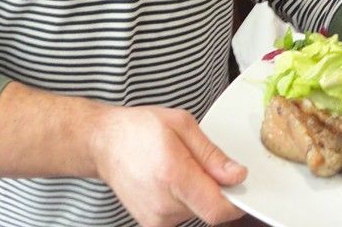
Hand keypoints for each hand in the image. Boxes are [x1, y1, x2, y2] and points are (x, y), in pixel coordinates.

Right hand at [89, 104, 247, 226]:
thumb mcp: (181, 124)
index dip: (236, 200)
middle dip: (213, 188)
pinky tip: (169, 180)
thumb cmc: (138, 128)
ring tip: (177, 168)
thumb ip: (211, 154)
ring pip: (197, 212)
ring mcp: (155, 218)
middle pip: (209, 209)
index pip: (217, 208)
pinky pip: (183, 215)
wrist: (103, 143)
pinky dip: (184, 200)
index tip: (237, 183)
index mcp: (173, 175)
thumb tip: (236, 176)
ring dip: (198, 193)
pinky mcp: (151, 224)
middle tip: (196, 162)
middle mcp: (163, 204)